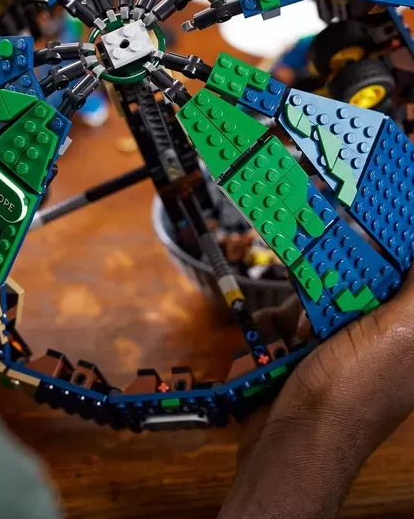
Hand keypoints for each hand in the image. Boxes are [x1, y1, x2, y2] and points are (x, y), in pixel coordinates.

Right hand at [220, 276, 413, 518]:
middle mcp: (383, 342)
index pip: (398, 278)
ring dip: (296, 307)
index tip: (359, 230)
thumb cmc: (349, 396)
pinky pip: (292, 322)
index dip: (382, 256)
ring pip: (317, 299)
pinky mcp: (311, 357)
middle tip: (319, 300)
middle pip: (356, 284)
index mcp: (412, 336)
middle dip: (329, 284)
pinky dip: (277, 324)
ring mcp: (345, 351)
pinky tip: (272, 336)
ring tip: (293, 330)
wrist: (293, 440)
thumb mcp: (399, 333)